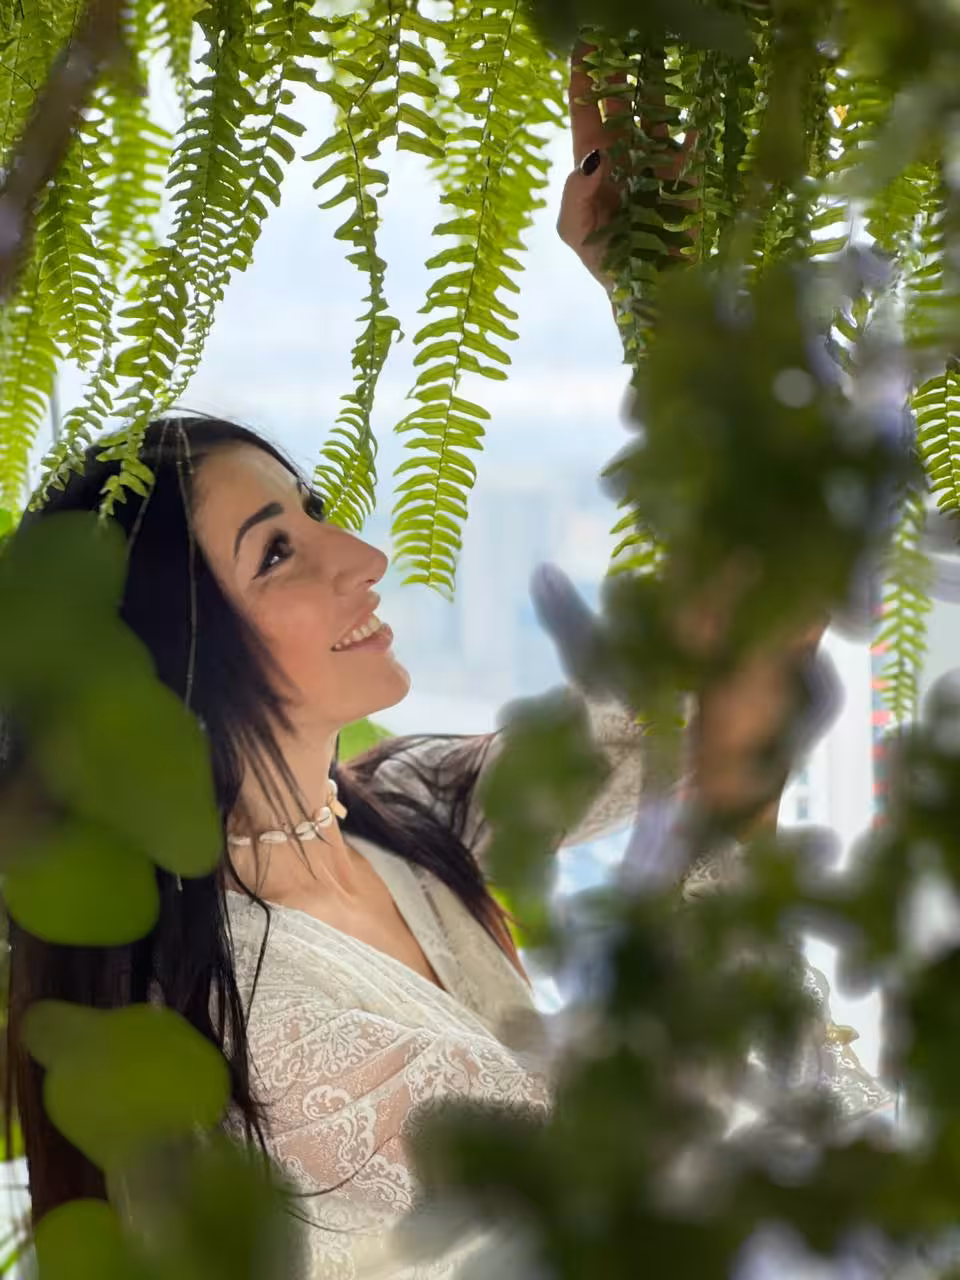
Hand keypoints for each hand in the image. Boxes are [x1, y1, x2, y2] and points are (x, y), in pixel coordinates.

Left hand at [557, 42, 698, 289]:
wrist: (645, 293)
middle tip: (623, 34)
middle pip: (621, 103)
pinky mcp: (683, 181)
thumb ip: (576, 195)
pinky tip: (691, 124)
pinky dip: (689, 137)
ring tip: (658, 54)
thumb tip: (595, 154)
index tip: (583, 44)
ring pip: (655, 115)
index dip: (583, 79)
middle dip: (621, 70)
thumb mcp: (575, 232)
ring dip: (656, 87)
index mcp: (592, 164)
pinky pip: (687, 150)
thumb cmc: (605, 263)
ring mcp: (654, 165)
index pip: (585, 112)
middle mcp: (623, 156)